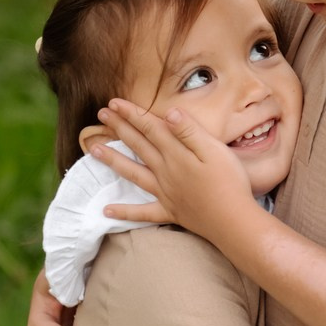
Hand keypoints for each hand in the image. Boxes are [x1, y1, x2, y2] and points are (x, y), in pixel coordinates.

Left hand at [90, 99, 251, 243]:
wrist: (233, 222)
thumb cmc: (229, 183)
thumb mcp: (214, 151)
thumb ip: (190, 132)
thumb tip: (169, 113)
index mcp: (177, 155)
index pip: (151, 129)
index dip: (132, 114)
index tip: (114, 103)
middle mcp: (165, 172)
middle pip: (139, 146)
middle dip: (120, 128)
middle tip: (101, 115)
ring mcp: (165, 193)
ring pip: (133, 174)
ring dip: (113, 161)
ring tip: (93, 150)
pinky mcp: (170, 211)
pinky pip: (142, 213)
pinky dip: (124, 212)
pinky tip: (106, 210)